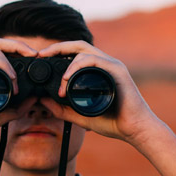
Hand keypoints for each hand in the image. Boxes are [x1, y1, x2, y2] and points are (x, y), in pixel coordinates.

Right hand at [0, 38, 37, 144]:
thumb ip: (16, 109)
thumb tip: (34, 99)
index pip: (1, 51)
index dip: (18, 50)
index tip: (34, 58)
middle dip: (19, 45)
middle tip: (34, 54)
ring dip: (10, 61)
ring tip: (16, 80)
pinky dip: (1, 64)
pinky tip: (10, 77)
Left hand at [38, 41, 159, 144]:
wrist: (135, 129)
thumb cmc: (112, 122)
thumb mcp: (79, 116)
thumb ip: (61, 109)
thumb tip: (42, 101)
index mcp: (96, 71)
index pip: (75, 53)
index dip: (58, 52)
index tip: (41, 58)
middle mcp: (104, 64)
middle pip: (78, 46)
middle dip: (58, 47)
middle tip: (42, 54)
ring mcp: (111, 65)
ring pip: (84, 51)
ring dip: (67, 62)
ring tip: (59, 82)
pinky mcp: (117, 70)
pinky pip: (94, 60)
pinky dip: (78, 66)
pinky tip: (67, 78)